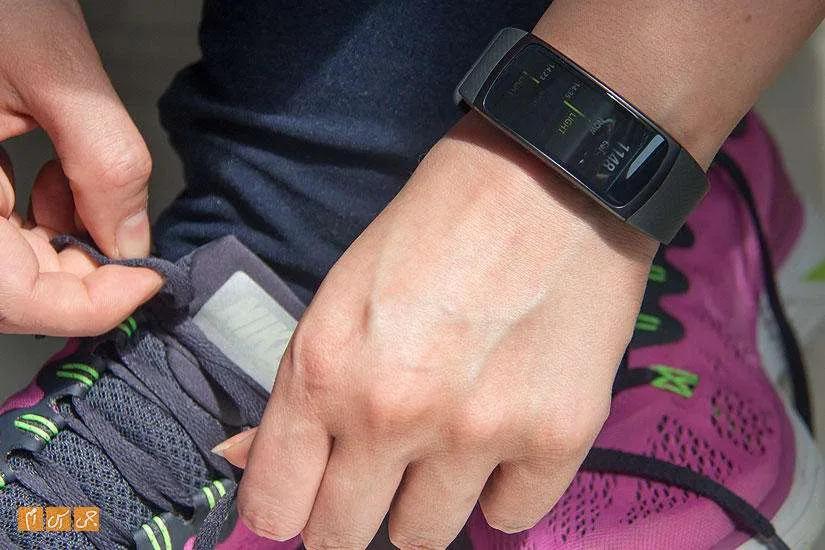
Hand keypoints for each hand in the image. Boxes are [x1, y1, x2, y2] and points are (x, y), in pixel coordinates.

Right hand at [0, 0, 161, 335]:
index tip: (145, 280)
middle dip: (82, 274)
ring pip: (10, 267)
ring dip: (64, 242)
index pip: (15, 298)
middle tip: (123, 234)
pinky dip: (43, 219)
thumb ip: (104, 160)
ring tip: (77, 180)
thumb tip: (132, 243)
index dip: (89, 305)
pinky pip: (1, 232)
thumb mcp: (57, 72)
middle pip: (14, 291)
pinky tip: (55, 174)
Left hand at [221, 113, 656, 547]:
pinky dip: (504, 487)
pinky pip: (512, 517)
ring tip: (450, 441)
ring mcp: (479, 433)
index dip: (285, 509)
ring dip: (427, 499)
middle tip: (378, 474)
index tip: (307, 499)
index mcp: (324, 372)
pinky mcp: (559, 437)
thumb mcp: (339, 297)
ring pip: (425, 535)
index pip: (275, 507)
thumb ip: (301, 390)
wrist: (548, 179)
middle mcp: (392, 416)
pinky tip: (507, 436)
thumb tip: (249, 460)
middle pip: (344, 538)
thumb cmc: (432, 226)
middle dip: (351, 514)